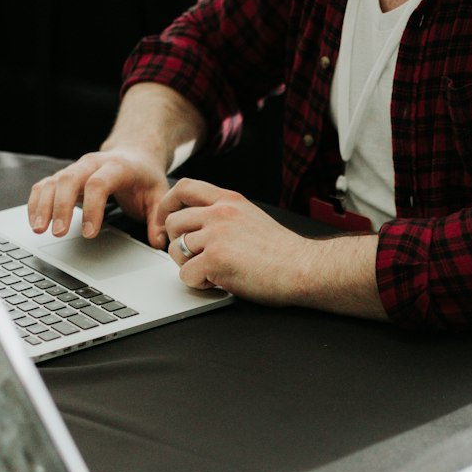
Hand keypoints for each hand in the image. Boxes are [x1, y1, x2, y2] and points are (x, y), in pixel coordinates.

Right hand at [28, 148, 170, 246]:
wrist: (134, 154)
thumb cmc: (144, 176)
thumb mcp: (159, 194)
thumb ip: (158, 219)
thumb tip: (160, 242)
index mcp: (117, 166)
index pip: (99, 184)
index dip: (92, 209)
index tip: (89, 233)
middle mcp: (92, 163)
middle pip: (69, 180)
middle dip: (61, 207)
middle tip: (58, 233)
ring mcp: (76, 168)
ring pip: (53, 181)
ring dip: (43, 205)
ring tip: (39, 229)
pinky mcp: (64, 175)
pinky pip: (44, 185)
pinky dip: (36, 202)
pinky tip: (34, 221)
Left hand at [157, 179, 312, 302]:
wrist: (304, 268)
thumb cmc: (284, 252)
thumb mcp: (252, 218)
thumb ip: (226, 215)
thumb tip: (199, 226)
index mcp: (230, 200)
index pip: (185, 187)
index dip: (168, 204)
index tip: (167, 221)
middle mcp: (220, 213)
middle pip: (174, 222)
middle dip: (177, 243)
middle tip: (192, 258)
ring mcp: (217, 235)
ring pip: (175, 249)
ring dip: (187, 265)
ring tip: (209, 272)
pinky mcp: (215, 260)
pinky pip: (186, 274)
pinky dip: (197, 283)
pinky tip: (216, 283)